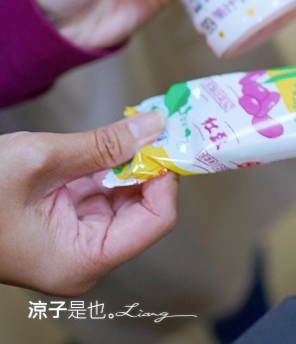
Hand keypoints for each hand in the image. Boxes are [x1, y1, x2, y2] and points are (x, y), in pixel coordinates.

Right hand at [0, 111, 176, 295]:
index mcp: (83, 260)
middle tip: (161, 121)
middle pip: (143, 206)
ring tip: (137, 124)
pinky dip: (107, 163)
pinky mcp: (63, 220)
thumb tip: (156, 125)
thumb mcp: (42, 161)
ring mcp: (75, 238)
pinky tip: (113, 138)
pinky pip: (100, 189)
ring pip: (123, 193)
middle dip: (150, 164)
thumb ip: (104, 144)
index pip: (157, 220)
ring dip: (129, 159)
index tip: (169, 138)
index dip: (166, 177)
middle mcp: (85, 256)